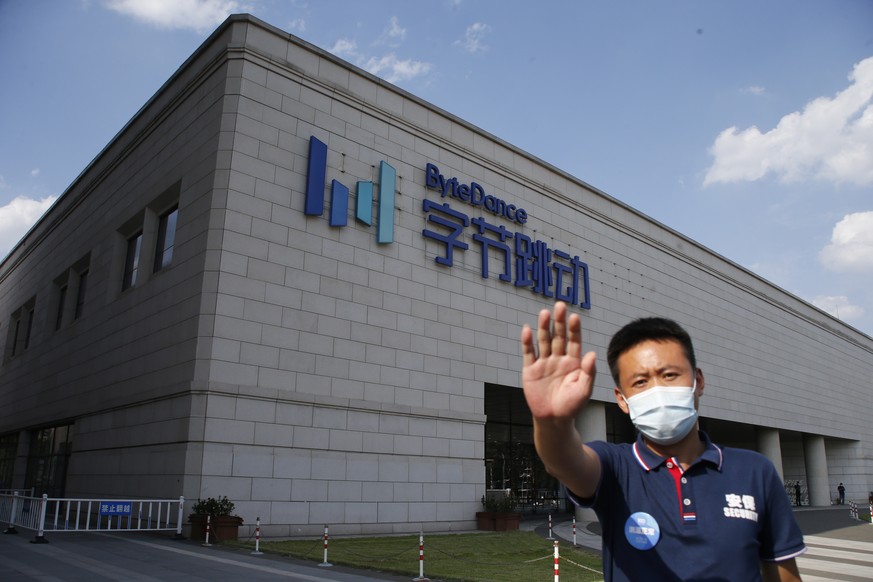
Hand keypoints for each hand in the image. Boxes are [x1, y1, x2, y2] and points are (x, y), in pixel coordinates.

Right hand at [520, 301, 596, 420]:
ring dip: (544, 327)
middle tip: (560, 306)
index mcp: (573, 362)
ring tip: (544, 314)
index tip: (574, 317)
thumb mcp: (584, 390)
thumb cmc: (572, 405)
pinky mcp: (530, 370)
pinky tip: (527, 330)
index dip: (574, 330)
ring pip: (544, 341)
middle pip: (558, 337)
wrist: (554, 419)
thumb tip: (591, 354)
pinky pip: (529, 353)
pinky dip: (527, 342)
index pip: (574, 341)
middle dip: (559, 322)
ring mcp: (544, 363)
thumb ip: (588, 372)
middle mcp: (558, 358)